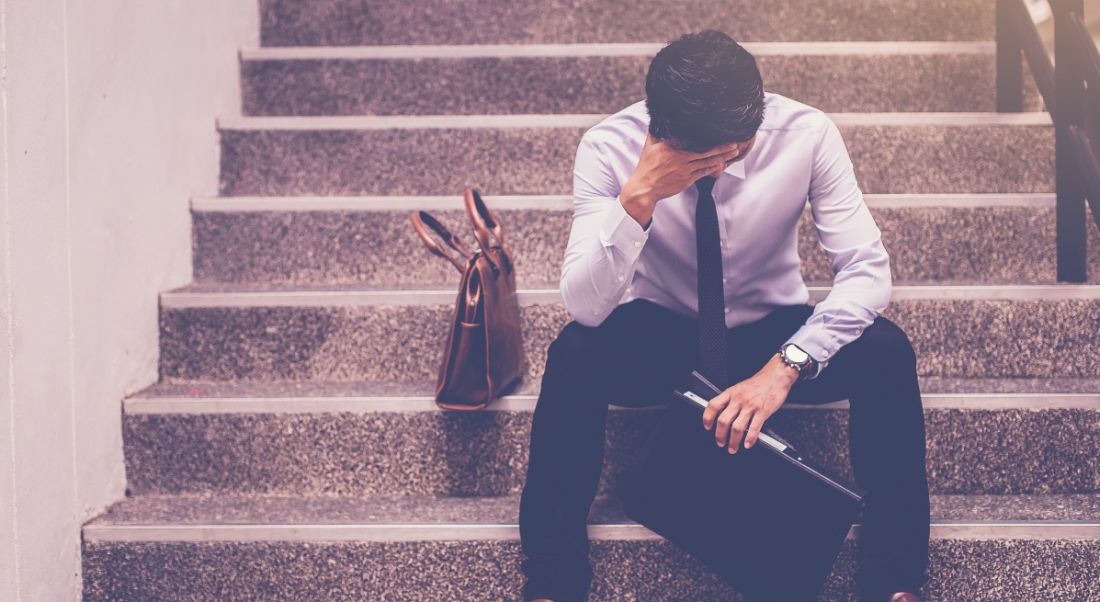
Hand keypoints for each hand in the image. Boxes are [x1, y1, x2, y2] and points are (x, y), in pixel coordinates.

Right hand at [619, 133, 752, 227]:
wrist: (644, 189)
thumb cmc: (646, 166)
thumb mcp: (649, 145)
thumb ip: (656, 131)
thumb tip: (659, 117)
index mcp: (671, 147)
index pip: (692, 139)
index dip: (707, 135)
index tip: (718, 129)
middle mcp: (680, 158)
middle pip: (705, 151)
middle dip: (721, 147)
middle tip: (735, 142)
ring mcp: (684, 170)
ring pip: (707, 162)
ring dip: (722, 156)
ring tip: (734, 151)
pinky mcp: (687, 180)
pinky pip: (704, 172)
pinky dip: (714, 168)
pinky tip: (722, 163)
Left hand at [701, 353, 799, 453]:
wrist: (776, 376)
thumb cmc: (759, 382)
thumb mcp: (740, 387)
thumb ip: (731, 399)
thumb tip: (722, 413)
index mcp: (731, 393)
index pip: (713, 405)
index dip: (707, 418)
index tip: (707, 427)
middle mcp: (739, 399)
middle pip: (723, 420)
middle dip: (720, 435)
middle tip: (720, 442)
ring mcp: (751, 406)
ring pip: (737, 427)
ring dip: (733, 441)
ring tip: (733, 447)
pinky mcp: (763, 411)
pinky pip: (754, 428)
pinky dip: (750, 439)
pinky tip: (748, 444)